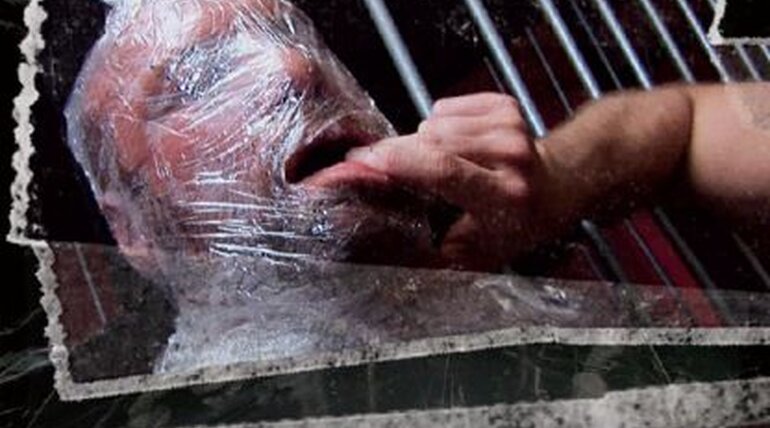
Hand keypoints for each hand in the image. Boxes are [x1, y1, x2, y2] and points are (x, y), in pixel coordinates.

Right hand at [347, 93, 571, 269]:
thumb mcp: (475, 249)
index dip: (398, 161)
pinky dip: (441, 124)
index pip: (443, 169)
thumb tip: (377, 226)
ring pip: (433, 123)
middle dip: (402, 154)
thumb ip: (431, 243)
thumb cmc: (513, 224)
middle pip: (430, 141)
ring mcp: (510, 126)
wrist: (554, 188)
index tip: (362, 161)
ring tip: (446, 164)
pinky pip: (444, 107)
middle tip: (395, 172)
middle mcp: (510, 156)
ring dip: (425, 142)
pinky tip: (460, 145)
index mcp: (503, 196)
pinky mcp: (504, 105)